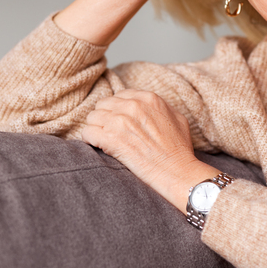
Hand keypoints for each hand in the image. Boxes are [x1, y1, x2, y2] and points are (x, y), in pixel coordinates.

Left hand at [80, 89, 219, 212]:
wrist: (176, 171)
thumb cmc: (179, 149)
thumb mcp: (177, 118)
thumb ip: (160, 107)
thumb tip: (146, 107)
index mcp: (148, 98)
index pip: (119, 96)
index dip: (117, 109)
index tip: (119, 121)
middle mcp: (132, 106)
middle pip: (103, 105)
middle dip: (104, 118)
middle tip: (110, 132)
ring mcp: (119, 121)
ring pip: (92, 117)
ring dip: (96, 128)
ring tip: (102, 140)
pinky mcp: (109, 139)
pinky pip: (87, 133)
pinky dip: (89, 140)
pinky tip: (97, 146)